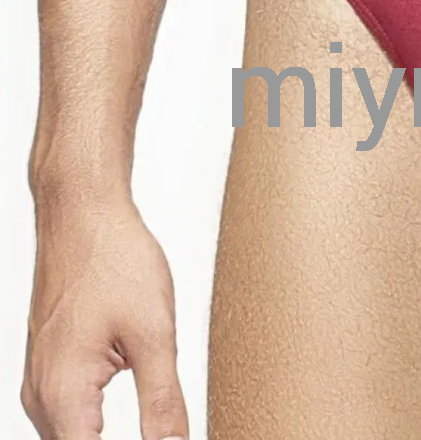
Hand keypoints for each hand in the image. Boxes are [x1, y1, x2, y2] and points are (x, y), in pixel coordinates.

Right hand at [22, 198, 187, 439]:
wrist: (82, 215)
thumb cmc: (112, 260)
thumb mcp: (154, 335)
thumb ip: (163, 402)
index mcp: (63, 393)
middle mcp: (42, 394)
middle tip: (166, 435)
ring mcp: (41, 381)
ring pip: (71, 438)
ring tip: (158, 432)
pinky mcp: (50, 368)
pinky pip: (69, 417)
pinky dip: (96, 428)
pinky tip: (134, 425)